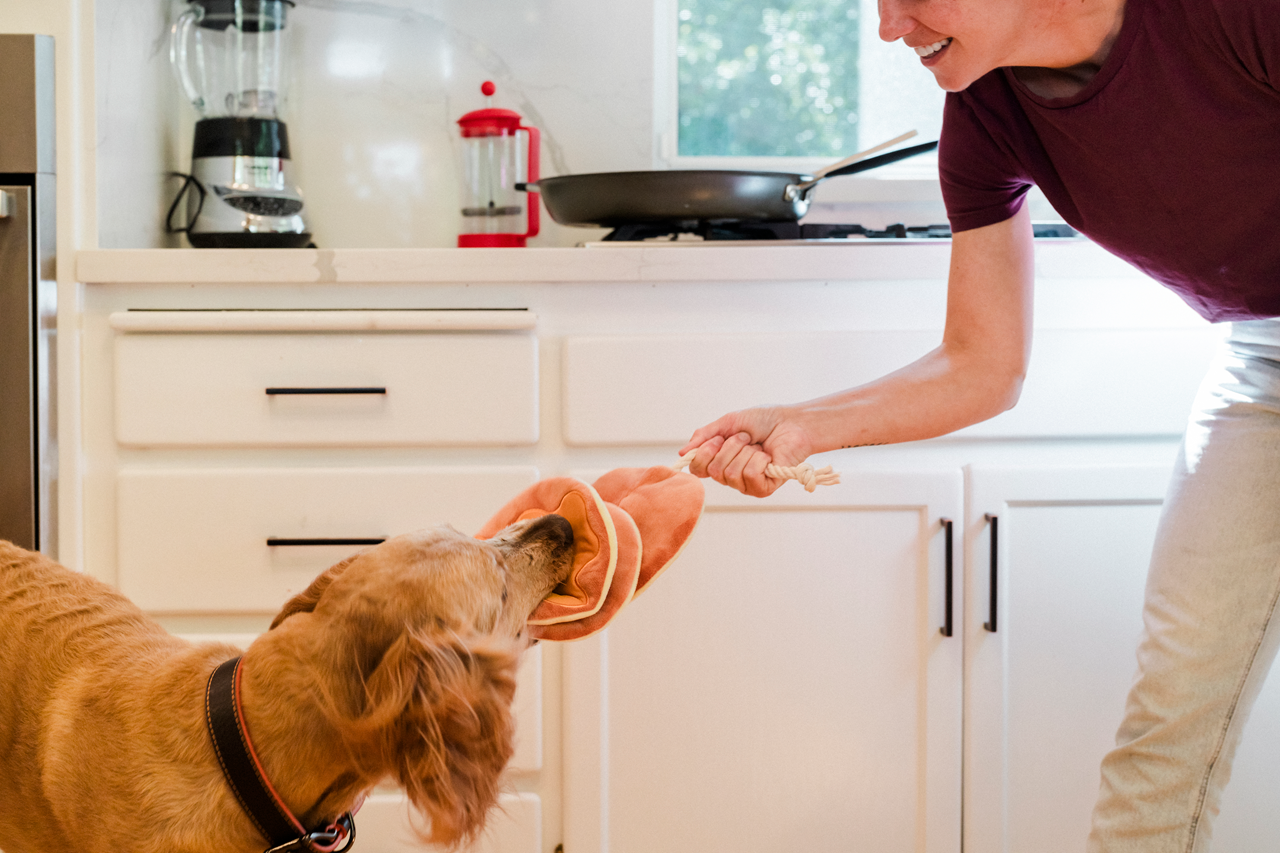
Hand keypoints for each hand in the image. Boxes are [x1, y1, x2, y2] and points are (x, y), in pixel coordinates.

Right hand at [679, 405, 813, 496]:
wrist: (791, 422)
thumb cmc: (763, 421)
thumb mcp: (728, 423)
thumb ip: (704, 437)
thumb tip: (682, 453)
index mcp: (720, 461)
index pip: (698, 469)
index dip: (704, 453)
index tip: (719, 438)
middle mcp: (731, 476)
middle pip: (714, 471)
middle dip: (731, 447)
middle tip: (746, 438)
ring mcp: (747, 485)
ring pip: (732, 473)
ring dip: (746, 451)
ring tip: (758, 446)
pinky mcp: (763, 489)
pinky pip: (750, 475)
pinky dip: (759, 459)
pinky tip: (768, 457)